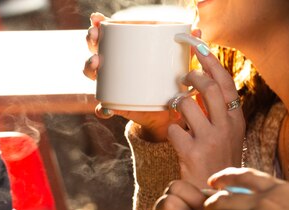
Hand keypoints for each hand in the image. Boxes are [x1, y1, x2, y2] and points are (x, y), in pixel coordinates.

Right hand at [83, 12, 184, 140]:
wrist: (166, 112)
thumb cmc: (167, 82)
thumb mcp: (176, 64)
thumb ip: (184, 49)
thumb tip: (197, 32)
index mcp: (123, 53)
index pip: (105, 37)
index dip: (97, 27)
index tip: (97, 19)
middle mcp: (112, 68)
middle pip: (95, 51)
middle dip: (91, 41)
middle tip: (95, 36)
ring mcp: (111, 86)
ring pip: (93, 76)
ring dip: (90, 67)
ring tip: (97, 63)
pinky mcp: (116, 107)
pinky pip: (104, 109)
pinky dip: (104, 109)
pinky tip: (107, 108)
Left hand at [167, 44, 244, 187]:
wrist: (212, 195)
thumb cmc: (215, 161)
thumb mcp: (226, 135)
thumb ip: (217, 113)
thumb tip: (199, 87)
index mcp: (236, 120)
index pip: (225, 84)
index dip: (212, 64)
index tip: (200, 49)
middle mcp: (226, 127)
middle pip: (208, 88)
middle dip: (191, 76)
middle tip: (183, 76)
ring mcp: (210, 139)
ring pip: (187, 105)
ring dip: (176, 103)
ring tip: (176, 109)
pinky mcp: (192, 152)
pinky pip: (172, 130)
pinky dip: (170, 130)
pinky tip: (175, 138)